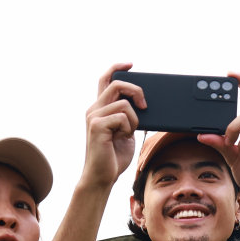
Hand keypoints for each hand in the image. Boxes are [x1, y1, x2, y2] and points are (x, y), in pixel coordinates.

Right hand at [81, 63, 142, 188]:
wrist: (102, 177)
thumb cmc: (113, 157)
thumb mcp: (125, 131)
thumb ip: (129, 116)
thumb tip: (142, 104)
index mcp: (100, 108)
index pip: (105, 79)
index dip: (117, 67)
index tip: (130, 64)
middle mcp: (94, 109)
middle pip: (117, 84)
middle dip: (136, 91)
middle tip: (145, 105)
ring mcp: (94, 116)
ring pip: (124, 103)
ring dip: (134, 119)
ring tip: (127, 133)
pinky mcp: (97, 125)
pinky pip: (123, 117)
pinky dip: (128, 128)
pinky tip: (121, 138)